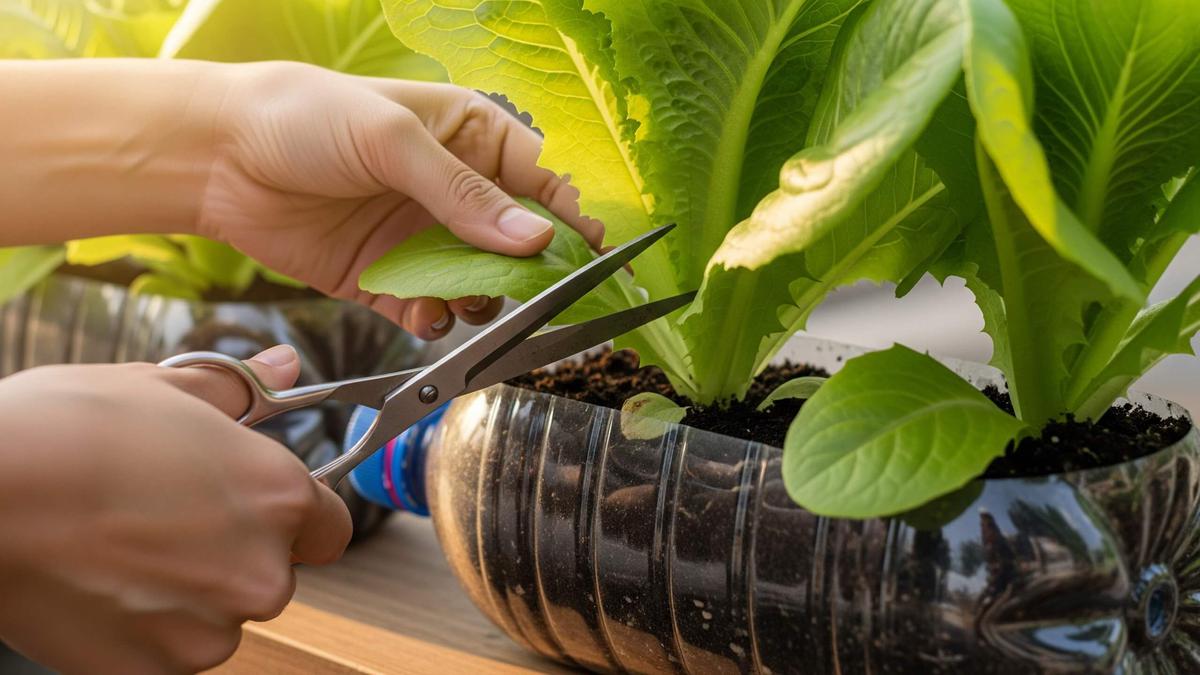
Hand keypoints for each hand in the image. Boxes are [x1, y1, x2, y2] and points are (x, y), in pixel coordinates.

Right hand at [0, 345, 350, 673]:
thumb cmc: (67, 432)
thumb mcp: (160, 388)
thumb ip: (238, 389)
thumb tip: (283, 367)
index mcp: (280, 497)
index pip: (330, 529)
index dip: (296, 518)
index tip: (254, 509)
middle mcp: (261, 571)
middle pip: (271, 573)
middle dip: (231, 553)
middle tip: (163, 517)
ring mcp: (208, 630)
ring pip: (217, 616)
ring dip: (185, 594)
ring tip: (119, 545)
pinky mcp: (152, 671)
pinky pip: (166, 651)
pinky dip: (142, 628)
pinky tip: (99, 582)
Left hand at [201, 62, 603, 338]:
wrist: (214, 157)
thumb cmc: (303, 117)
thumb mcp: (392, 142)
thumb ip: (464, 195)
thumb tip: (534, 239)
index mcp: (471, 137)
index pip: (543, 182)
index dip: (571, 221)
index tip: (594, 261)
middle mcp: (455, 191)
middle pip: (519, 244)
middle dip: (532, 276)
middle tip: (539, 303)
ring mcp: (422, 239)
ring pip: (482, 286)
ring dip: (483, 303)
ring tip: (468, 303)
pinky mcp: (388, 279)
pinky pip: (433, 311)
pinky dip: (437, 320)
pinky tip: (424, 314)